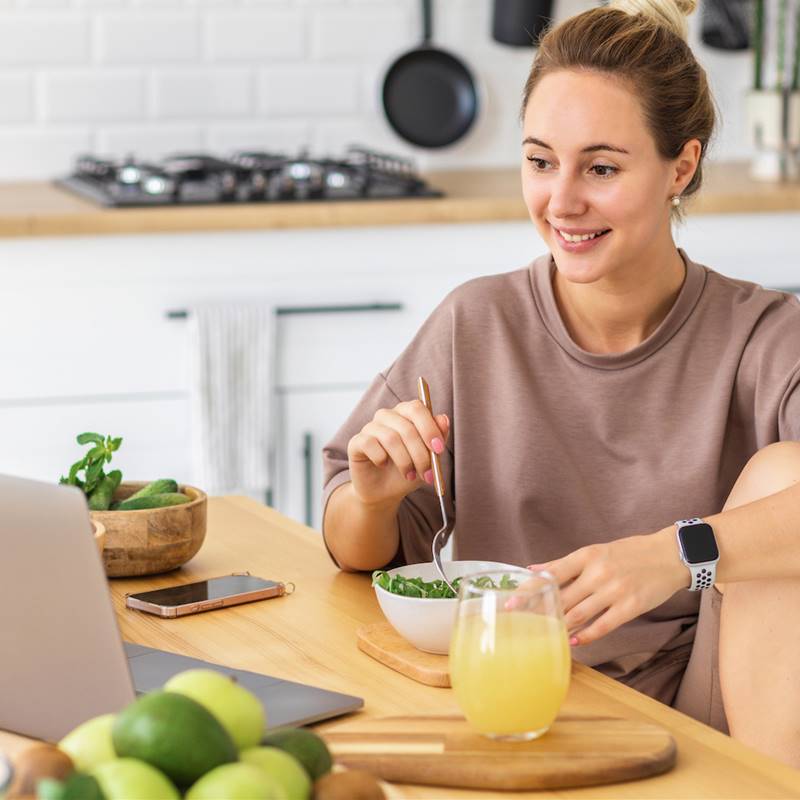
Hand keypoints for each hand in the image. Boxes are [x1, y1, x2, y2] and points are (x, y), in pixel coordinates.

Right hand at [347, 399, 448, 508]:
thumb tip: (444, 419)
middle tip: (427, 472)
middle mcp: (387, 416)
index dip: (429, 428)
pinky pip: (371, 444)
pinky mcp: (356, 441)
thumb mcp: (429, 458)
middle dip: (420, 453)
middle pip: (406, 426)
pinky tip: (384, 466)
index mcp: (406, 413)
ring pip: (391, 438)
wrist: (385, 492)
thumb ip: (437, 438)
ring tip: (410, 475)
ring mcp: (370, 427)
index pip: (417, 408)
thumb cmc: (408, 471)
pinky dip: (381, 459)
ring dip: (405, 461)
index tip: (438, 449)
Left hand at [528, 529, 688, 646]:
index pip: (551, 574)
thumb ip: (564, 564)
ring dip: (559, 627)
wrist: (670, 555)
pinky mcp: (631, 606)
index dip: (529, 589)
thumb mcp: (595, 551)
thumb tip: (533, 570)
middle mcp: (598, 572)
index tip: (510, 601)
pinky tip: (574, 641)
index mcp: (587, 555)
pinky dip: (587, 635)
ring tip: (543, 636)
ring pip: (579, 613)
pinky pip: (604, 625)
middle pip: (561, 597)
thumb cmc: (629, 553)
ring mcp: (615, 590)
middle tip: (519, 625)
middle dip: (538, 612)